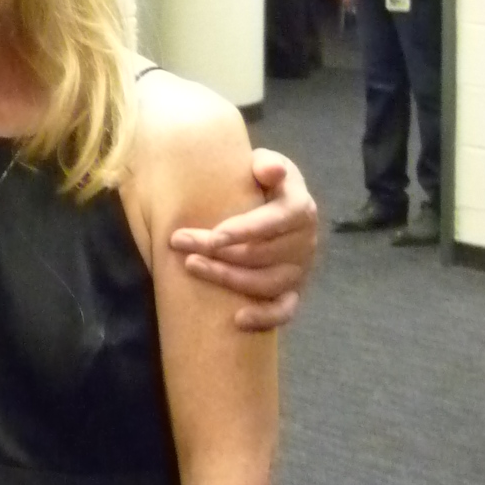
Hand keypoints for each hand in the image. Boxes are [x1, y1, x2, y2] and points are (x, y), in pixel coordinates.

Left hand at [170, 151, 317, 329]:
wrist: (276, 203)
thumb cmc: (262, 181)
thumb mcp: (266, 164)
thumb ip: (267, 164)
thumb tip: (270, 170)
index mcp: (299, 209)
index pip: (273, 222)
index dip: (243, 230)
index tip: (212, 236)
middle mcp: (304, 242)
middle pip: (261, 254)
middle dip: (218, 251)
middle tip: (180, 242)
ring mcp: (299, 269)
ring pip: (266, 283)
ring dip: (228, 279)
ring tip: (192, 266)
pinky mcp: (293, 291)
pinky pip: (284, 310)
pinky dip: (264, 318)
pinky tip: (237, 320)